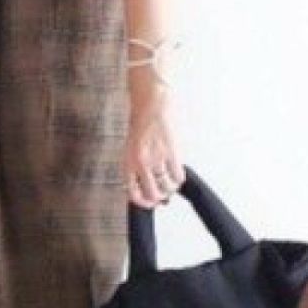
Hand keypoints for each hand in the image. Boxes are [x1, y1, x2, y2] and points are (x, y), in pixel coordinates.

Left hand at [125, 83, 183, 208]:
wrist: (151, 103)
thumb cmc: (140, 122)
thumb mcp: (131, 147)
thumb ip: (137, 167)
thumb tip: (148, 186)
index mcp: (128, 162)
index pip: (133, 193)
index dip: (142, 203)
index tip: (149, 203)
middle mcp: (141, 163)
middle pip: (152, 194)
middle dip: (159, 198)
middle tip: (164, 195)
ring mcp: (156, 158)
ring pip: (167, 187)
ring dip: (170, 189)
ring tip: (171, 183)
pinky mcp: (171, 152)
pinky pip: (178, 176)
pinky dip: (179, 179)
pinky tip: (177, 173)